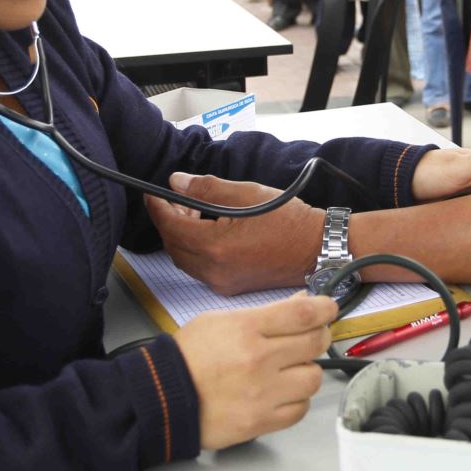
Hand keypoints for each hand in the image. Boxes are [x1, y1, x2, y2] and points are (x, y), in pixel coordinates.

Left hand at [147, 174, 321, 292]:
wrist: (317, 249)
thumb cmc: (289, 221)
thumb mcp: (247, 194)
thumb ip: (207, 188)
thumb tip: (177, 183)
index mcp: (215, 247)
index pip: (171, 226)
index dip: (158, 207)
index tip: (153, 193)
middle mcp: (214, 270)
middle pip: (173, 245)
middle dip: (168, 220)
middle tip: (174, 199)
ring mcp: (222, 282)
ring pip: (184, 259)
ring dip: (181, 236)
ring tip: (192, 212)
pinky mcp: (230, 287)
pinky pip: (199, 268)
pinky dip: (194, 249)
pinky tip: (208, 231)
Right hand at [172, 291, 335, 449]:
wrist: (161, 399)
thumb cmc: (187, 358)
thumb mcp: (220, 321)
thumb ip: (264, 313)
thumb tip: (300, 303)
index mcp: (247, 329)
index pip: (303, 314)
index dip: (324, 308)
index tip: (328, 309)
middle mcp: (258, 360)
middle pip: (315, 343)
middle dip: (318, 336)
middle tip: (310, 338)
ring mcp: (262, 393)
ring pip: (313, 378)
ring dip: (306, 371)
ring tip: (290, 369)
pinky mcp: (261, 421)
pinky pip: (299, 410)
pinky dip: (296, 401)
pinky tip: (281, 393)